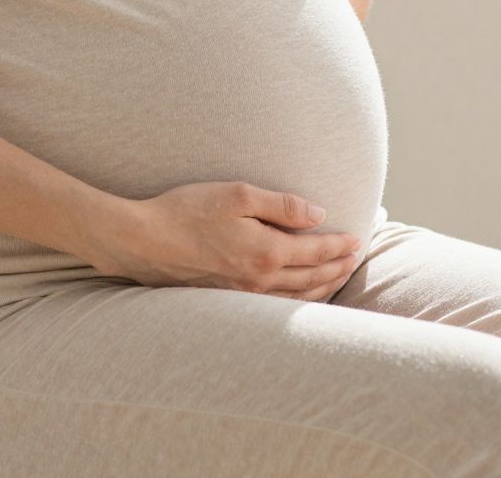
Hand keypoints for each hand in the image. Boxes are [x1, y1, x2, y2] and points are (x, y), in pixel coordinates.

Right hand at [90, 181, 363, 299]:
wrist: (142, 241)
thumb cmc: (187, 210)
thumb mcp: (237, 195)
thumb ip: (281, 205)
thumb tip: (319, 215)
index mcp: (266, 252)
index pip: (317, 252)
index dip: (341, 246)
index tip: (358, 239)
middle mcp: (258, 280)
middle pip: (312, 279)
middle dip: (338, 268)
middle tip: (355, 258)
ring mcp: (242, 294)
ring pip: (295, 297)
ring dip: (322, 287)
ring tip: (336, 276)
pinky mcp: (226, 299)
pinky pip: (273, 306)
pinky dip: (296, 300)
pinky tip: (298, 294)